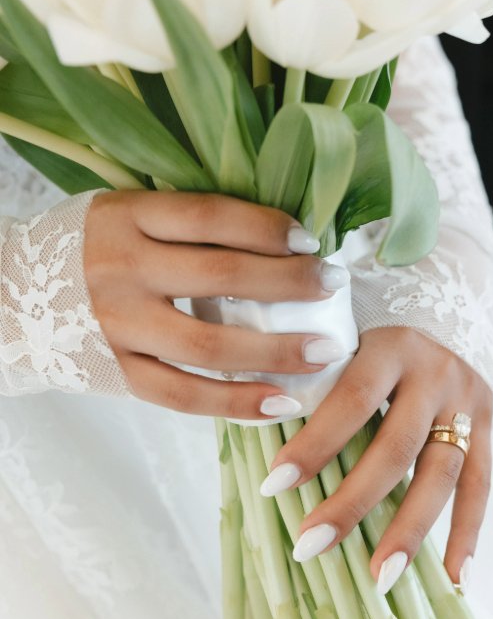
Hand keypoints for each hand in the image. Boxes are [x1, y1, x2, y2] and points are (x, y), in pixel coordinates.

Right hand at [84, 190, 349, 417]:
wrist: (10, 295)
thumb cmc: (90, 249)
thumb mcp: (125, 215)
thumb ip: (184, 224)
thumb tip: (279, 237)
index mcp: (127, 217)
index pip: (210, 217)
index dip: (267, 227)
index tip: (311, 242)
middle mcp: (121, 269)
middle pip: (220, 276)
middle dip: (289, 283)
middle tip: (335, 287)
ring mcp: (117, 326)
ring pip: (207, 345)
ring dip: (275, 351)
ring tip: (324, 352)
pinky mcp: (116, 374)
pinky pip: (182, 395)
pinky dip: (235, 403)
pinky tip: (279, 403)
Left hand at [262, 327, 492, 588]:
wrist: (447, 299)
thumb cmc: (371, 326)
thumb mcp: (344, 332)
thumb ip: (313, 372)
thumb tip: (253, 420)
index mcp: (390, 346)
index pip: (350, 400)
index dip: (314, 444)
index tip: (273, 485)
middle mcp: (434, 373)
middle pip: (395, 448)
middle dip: (352, 502)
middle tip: (309, 546)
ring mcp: (466, 399)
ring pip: (442, 474)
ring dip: (410, 530)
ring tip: (380, 578)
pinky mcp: (487, 422)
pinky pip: (481, 483)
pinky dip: (469, 532)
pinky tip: (454, 577)